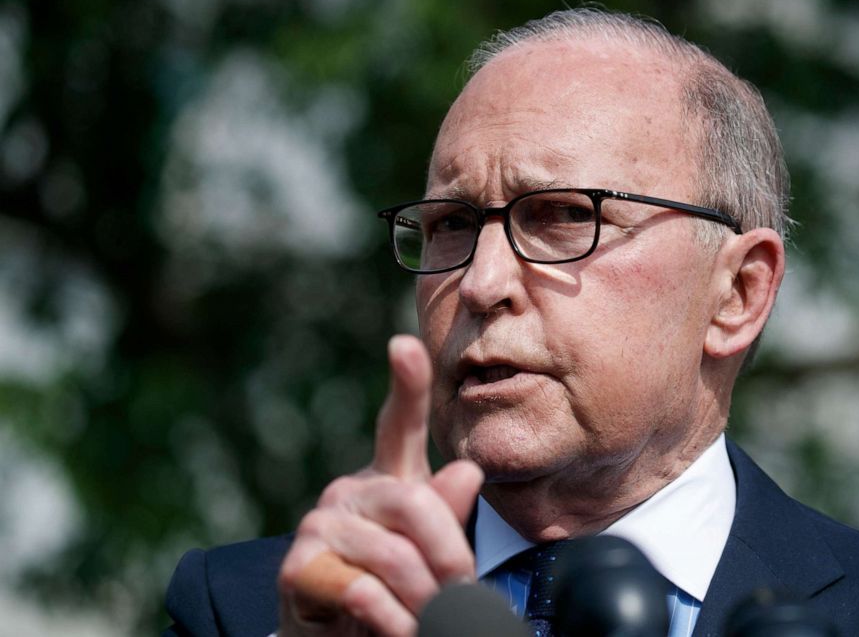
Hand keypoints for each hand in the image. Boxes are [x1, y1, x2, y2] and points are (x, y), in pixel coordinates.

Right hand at [277, 335, 484, 636]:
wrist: (336, 634)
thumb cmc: (394, 586)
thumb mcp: (429, 551)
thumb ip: (447, 514)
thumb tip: (467, 470)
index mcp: (388, 478)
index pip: (397, 424)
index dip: (406, 383)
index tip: (405, 344)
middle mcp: (350, 490)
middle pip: (416, 503)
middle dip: (450, 555)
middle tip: (463, 592)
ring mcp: (321, 524)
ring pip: (395, 555)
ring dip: (425, 599)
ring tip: (433, 620)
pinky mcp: (299, 566)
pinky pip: (363, 591)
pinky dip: (392, 620)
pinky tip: (398, 629)